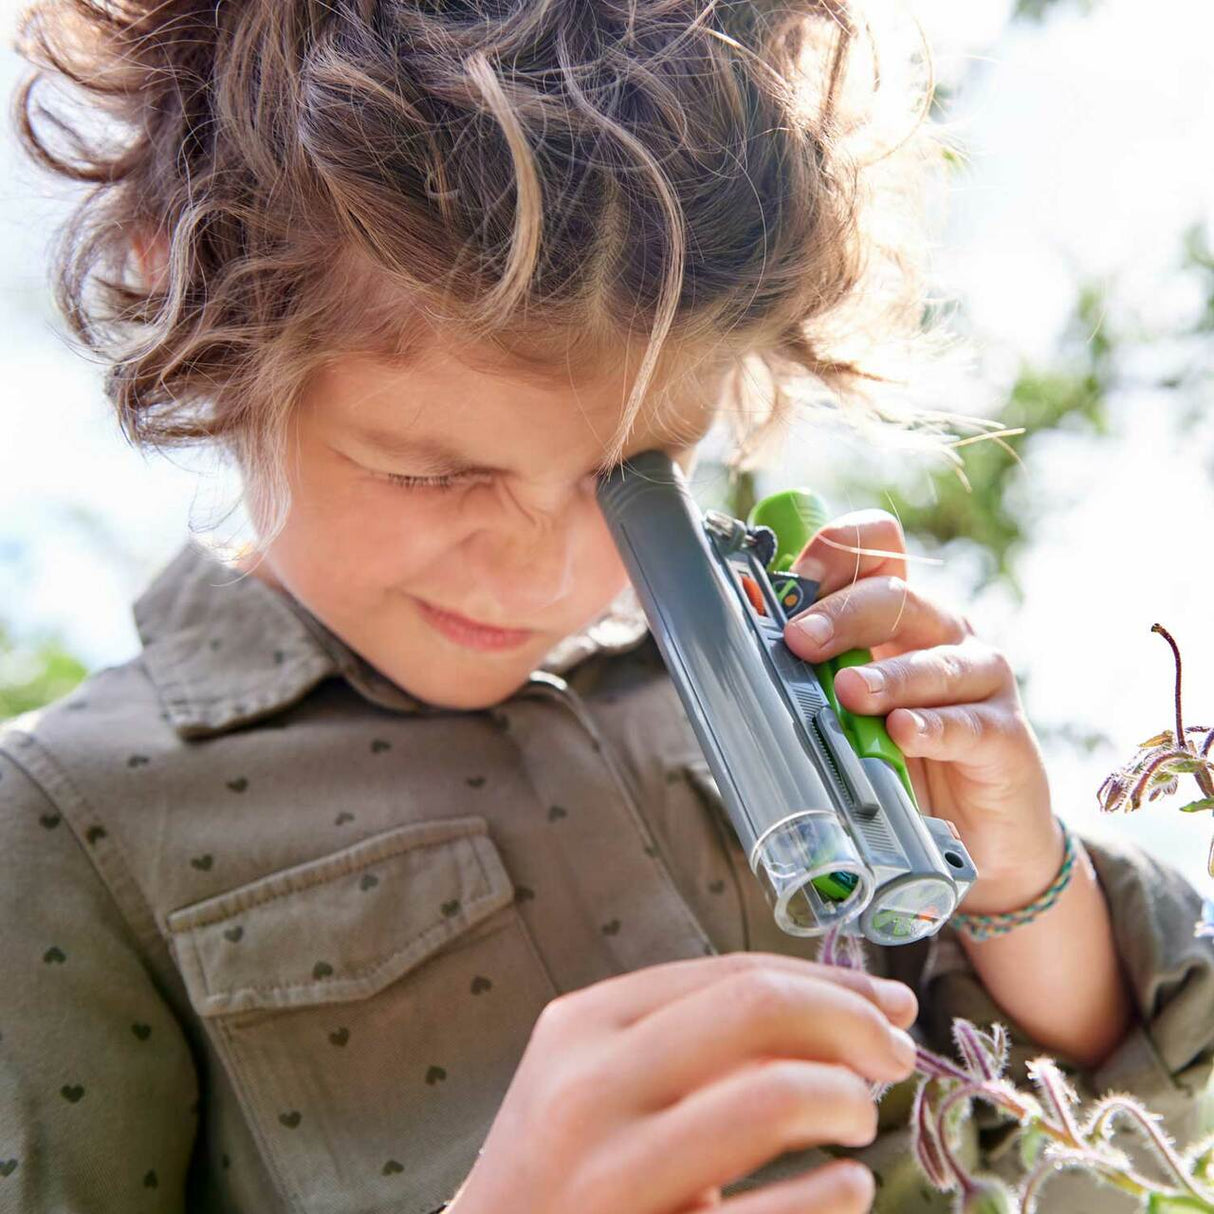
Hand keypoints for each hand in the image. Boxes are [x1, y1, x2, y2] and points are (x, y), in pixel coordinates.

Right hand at [447, 953, 918, 1213]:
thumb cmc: (565, 1169)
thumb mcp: (602, 1079)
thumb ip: (694, 1040)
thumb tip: (844, 1011)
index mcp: (584, 1025)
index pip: (733, 974)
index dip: (830, 981)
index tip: (888, 1001)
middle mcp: (590, 1087)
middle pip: (757, 1008)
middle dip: (850, 1021)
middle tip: (894, 1054)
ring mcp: (614, 1174)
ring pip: (773, 1097)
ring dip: (846, 1101)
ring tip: (860, 1120)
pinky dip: (836, 1193)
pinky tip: (848, 1189)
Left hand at [781, 509, 1063, 915]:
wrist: (978, 833)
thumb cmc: (900, 758)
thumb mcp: (848, 708)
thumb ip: (811, 677)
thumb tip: (735, 661)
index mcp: (899, 614)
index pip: (877, 548)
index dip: (838, 549)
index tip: (797, 579)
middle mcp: (943, 633)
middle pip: (898, 596)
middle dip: (843, 614)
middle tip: (801, 642)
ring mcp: (981, 680)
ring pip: (937, 660)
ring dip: (888, 675)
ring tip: (850, 693)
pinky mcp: (1005, 736)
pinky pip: (969, 724)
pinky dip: (933, 727)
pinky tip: (904, 734)